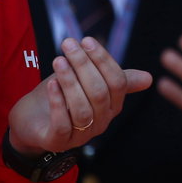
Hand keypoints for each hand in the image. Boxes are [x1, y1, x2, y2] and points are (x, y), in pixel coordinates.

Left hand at [7, 37, 152, 156]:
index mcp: (113, 106)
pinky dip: (58, 102)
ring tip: (58, 60)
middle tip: (68, 44)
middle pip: (99, 92)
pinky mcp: (58, 142)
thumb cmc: (63, 96)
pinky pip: (63, 124)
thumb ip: (113, 77)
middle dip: (83, 65)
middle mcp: (101, 122)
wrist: (32, 119)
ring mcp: (80, 135)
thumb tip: (149, 78)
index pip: (117, 82)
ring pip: (82, 109)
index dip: (103, 60)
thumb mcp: (88, 81)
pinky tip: (51, 84)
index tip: (87, 40)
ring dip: (70, 81)